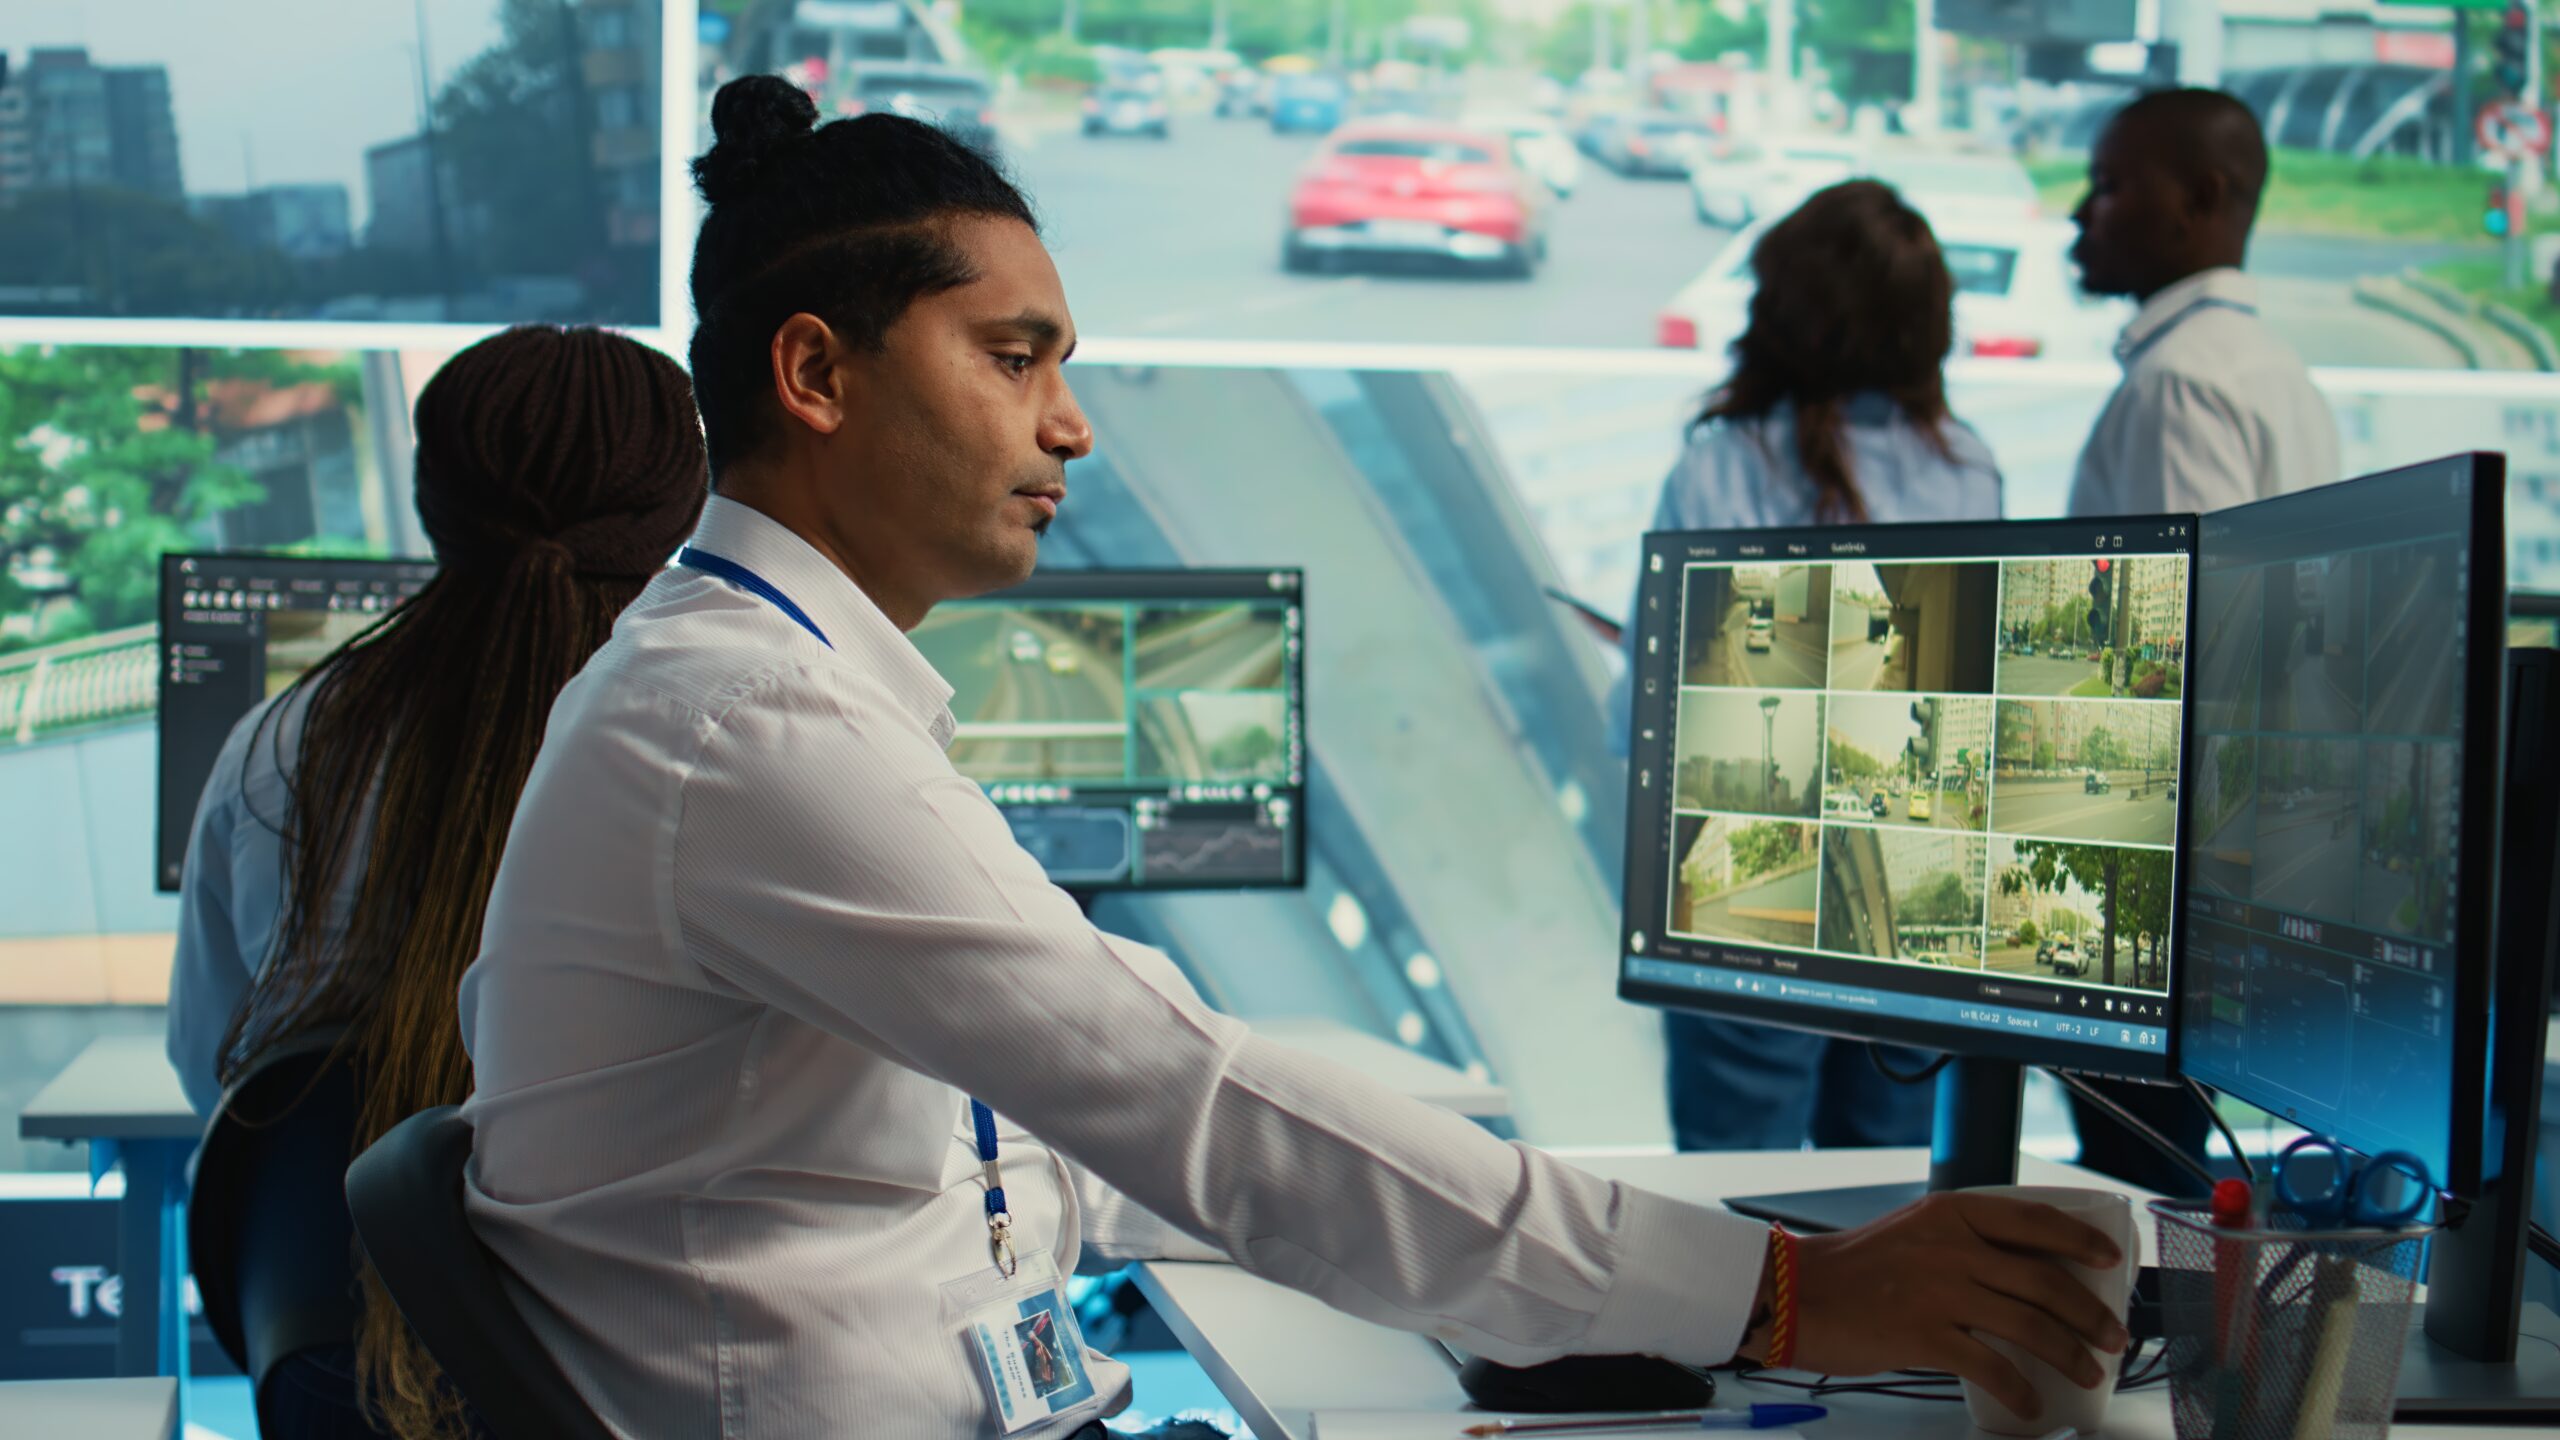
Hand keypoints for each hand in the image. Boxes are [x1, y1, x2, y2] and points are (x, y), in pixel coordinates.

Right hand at [1753, 1193, 2128, 1419]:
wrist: (1794, 1293)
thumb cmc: (1853, 1268)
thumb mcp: (1913, 1232)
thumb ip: (1963, 1243)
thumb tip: (2023, 1276)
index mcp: (1951, 1213)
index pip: (2034, 1221)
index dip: (2081, 1240)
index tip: (2111, 1259)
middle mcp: (1951, 1247)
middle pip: (2043, 1280)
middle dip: (2088, 1313)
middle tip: (2112, 1335)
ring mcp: (1939, 1292)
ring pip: (2029, 1325)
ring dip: (2069, 1353)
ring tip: (2088, 1372)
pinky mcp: (1925, 1336)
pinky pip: (1991, 1367)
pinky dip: (2020, 1390)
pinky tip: (2031, 1404)